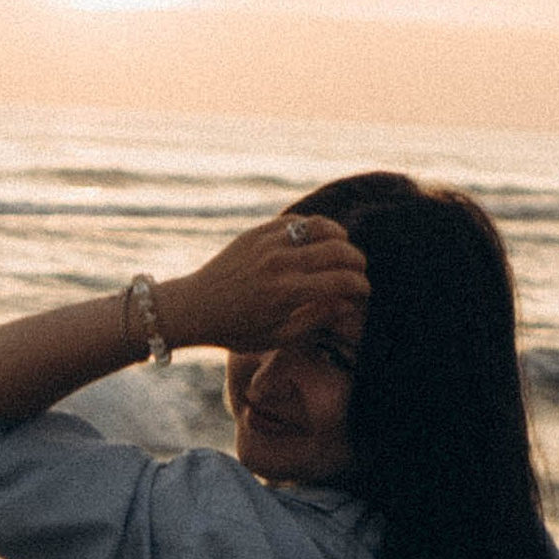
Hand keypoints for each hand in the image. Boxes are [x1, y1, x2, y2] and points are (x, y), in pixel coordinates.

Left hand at [164, 211, 367, 357]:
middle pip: (338, 250)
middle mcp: (279, 263)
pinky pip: (296, 221)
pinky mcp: (257, 231)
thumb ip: (316, 319)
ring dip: (340, 238)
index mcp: (287, 293)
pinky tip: (318, 241)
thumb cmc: (236, 330)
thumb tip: (348, 304)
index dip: (361, 286)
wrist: (194, 307)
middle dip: (357, 261)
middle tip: (359, 271)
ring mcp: (268, 243)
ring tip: (343, 250)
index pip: (341, 281)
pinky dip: (314, 228)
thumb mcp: (278, 337)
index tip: (364, 291)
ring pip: (320, 226)